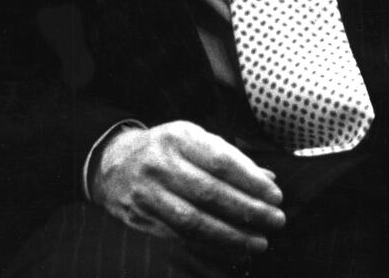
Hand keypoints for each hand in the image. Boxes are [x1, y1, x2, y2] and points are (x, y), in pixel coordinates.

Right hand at [90, 121, 284, 254]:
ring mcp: (149, 193)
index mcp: (180, 137)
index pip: (222, 161)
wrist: (112, 163)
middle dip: (248, 210)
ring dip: (231, 235)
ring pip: (195, 221)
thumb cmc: (166, 149)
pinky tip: (232, 250)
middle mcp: (162, 164)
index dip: (251, 181)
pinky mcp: (141, 219)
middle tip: (276, 220)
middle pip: (210, 193)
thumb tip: (268, 178)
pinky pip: (180, 237)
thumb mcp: (194, 139)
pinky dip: (209, 246)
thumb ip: (230, 157)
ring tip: (259, 242)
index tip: (276, 195)